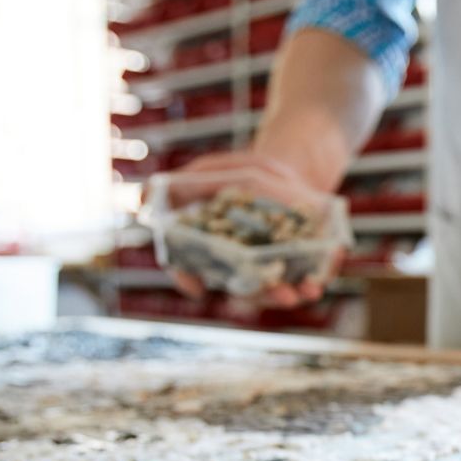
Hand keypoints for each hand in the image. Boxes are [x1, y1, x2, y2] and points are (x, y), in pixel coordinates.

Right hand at [165, 149, 343, 308]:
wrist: (289, 166)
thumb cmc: (241, 173)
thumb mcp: (209, 171)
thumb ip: (179, 185)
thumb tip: (142, 199)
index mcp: (214, 250)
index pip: (192, 270)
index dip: (188, 279)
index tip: (196, 287)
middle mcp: (242, 267)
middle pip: (243, 288)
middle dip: (258, 294)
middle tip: (274, 294)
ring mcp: (273, 268)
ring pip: (277, 290)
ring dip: (289, 295)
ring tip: (302, 294)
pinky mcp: (302, 264)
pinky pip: (306, 278)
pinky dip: (314, 281)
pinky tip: (318, 282)